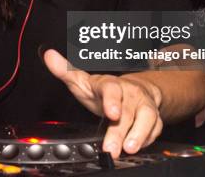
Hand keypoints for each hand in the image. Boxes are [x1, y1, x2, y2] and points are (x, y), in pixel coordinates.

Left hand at [44, 49, 162, 157]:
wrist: (133, 90)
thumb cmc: (104, 90)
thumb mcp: (83, 82)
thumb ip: (66, 72)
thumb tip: (49, 56)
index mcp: (111, 84)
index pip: (112, 89)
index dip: (112, 100)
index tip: (111, 113)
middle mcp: (130, 93)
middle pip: (127, 111)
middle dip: (120, 130)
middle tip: (111, 148)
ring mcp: (143, 105)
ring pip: (146, 118)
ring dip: (139, 135)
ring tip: (128, 148)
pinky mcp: (154, 118)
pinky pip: (155, 127)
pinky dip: (148, 138)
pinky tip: (138, 145)